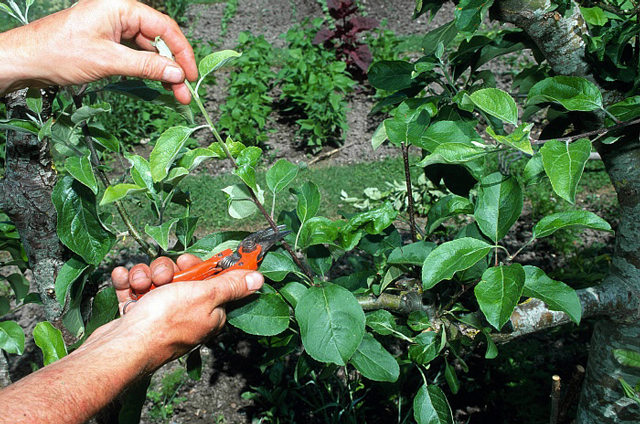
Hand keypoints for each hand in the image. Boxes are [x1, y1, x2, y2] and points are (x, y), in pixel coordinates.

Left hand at [0, 0, 196, 103]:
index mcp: (121, 6)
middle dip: (174, 65)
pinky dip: (148, 68)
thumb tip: (176, 72)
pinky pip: (136, 52)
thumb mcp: (108, 60)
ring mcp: (114, 26)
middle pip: (160, 38)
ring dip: (162, 70)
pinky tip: (156, 82)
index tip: (191, 75)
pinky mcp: (109, 40)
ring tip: (173, 92)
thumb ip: (146, 65)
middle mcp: (120, 12)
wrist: (26, 59)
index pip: (165, 27)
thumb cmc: (58, 52)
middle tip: (184, 91)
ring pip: (150, 48)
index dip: (182, 52)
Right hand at [110, 255, 263, 370]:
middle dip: (168, 270)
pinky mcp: (137, 316)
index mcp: (209, 312)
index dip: (199, 268)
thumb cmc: (164, 324)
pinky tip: (124, 280)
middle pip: (181, 277)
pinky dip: (127, 282)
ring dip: (145, 276)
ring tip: (141, 285)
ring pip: (155, 279)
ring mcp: (159, 315)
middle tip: (164, 278)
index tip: (189, 264)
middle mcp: (186, 314)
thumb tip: (258, 279)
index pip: (212, 280)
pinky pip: (133, 288)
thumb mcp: (205, 297)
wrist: (120, 348)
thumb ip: (231, 286)